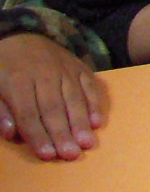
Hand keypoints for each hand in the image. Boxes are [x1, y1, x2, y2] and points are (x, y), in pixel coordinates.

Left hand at [0, 32, 106, 160]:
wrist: (21, 36)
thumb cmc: (3, 68)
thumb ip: (0, 110)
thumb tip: (10, 133)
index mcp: (17, 81)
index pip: (29, 113)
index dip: (38, 135)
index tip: (47, 155)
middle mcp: (44, 74)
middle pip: (54, 108)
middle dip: (63, 133)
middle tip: (71, 154)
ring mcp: (65, 69)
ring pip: (74, 98)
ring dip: (81, 122)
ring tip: (87, 143)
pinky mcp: (79, 67)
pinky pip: (89, 85)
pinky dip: (94, 104)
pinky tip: (98, 122)